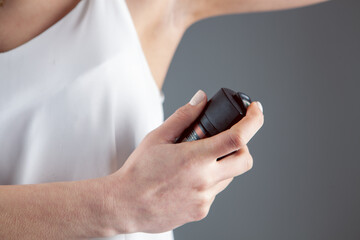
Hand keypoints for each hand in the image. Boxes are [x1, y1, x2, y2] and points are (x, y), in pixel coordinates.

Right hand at [106, 90, 263, 233]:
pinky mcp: (201, 211)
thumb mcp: (158, 137)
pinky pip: (215, 192)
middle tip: (227, 140)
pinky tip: (189, 179)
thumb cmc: (138, 172)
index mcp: (195, 158)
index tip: (256, 110)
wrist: (125, 205)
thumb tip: (200, 99)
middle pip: (245, 160)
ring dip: (223, 164)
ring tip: (198, 161)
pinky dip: (210, 180)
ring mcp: (204, 198)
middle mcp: (205, 180)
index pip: (238, 137)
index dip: (253, 120)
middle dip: (243, 146)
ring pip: (230, 177)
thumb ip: (184, 116)